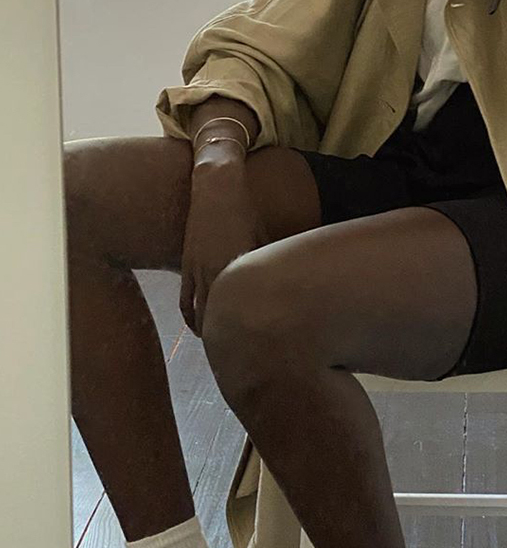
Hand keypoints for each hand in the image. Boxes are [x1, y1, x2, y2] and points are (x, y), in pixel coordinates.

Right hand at [180, 165, 267, 337]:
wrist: (215, 187)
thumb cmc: (247, 212)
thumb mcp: (263, 239)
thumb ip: (268, 264)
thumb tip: (281, 286)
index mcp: (238, 268)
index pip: (242, 309)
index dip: (248, 332)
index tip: (259, 349)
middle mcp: (216, 272)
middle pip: (219, 318)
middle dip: (228, 339)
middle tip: (241, 359)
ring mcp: (198, 270)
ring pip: (200, 314)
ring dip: (210, 332)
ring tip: (222, 349)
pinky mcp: (186, 266)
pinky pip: (185, 301)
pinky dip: (191, 318)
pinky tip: (200, 329)